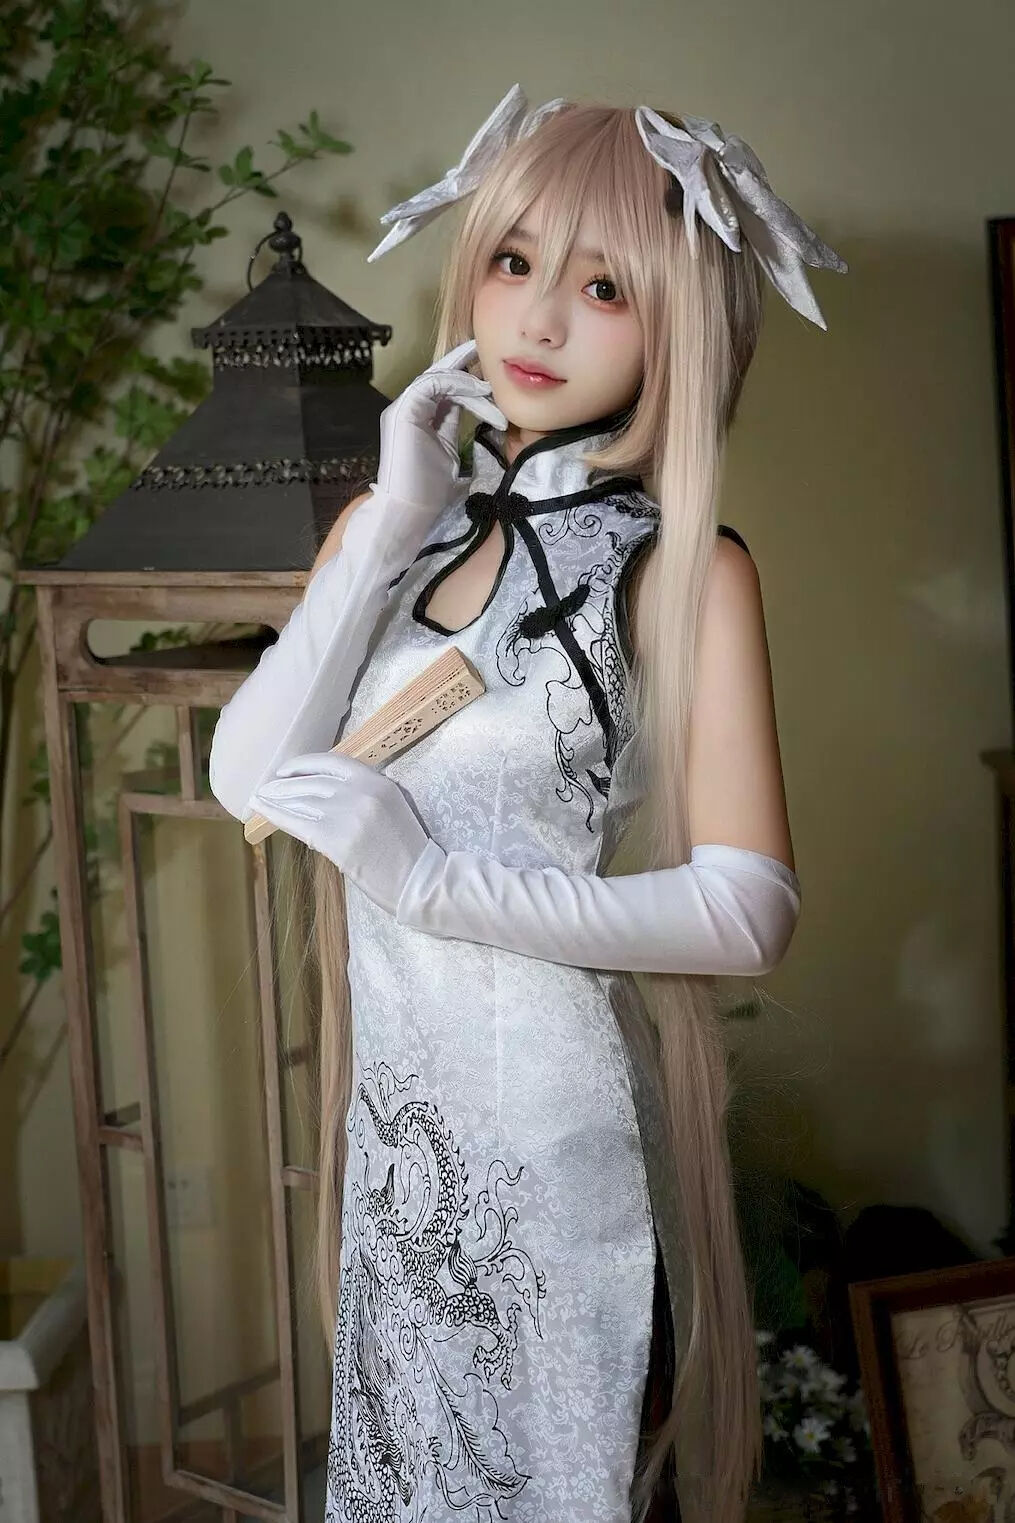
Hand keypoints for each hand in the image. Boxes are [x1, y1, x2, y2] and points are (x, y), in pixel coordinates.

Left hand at [249, 751, 434, 914]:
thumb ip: (363, 795)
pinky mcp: (335, 839)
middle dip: (285, 784)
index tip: (287, 769)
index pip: (332, 762)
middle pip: (313, 782)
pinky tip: (261, 811)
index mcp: (378, 781)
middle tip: (266, 787)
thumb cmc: (407, 851)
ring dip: (277, 799)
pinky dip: (276, 815)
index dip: (305, 764)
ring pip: (302, 800)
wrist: (419, 882)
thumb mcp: (391, 809)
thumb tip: (323, 794)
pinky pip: (298, 823)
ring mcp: (347, 814)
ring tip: (260, 798)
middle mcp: (361, 792)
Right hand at [375, 338, 507, 513]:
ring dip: (466, 381)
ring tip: (489, 388)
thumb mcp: (450, 455)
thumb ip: (454, 432)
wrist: (409, 511)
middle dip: (463, 367)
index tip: (489, 375)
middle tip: (489, 361)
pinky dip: (455, 384)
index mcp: (420, 418)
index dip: (465, 379)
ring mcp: (403, 409)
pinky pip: (431, 384)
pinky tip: (477, 392)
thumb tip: (480, 426)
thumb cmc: (429, 494)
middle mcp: (409, 409)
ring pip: (437, 378)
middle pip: (438, 378)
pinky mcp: (403, 412)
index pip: (443, 390)